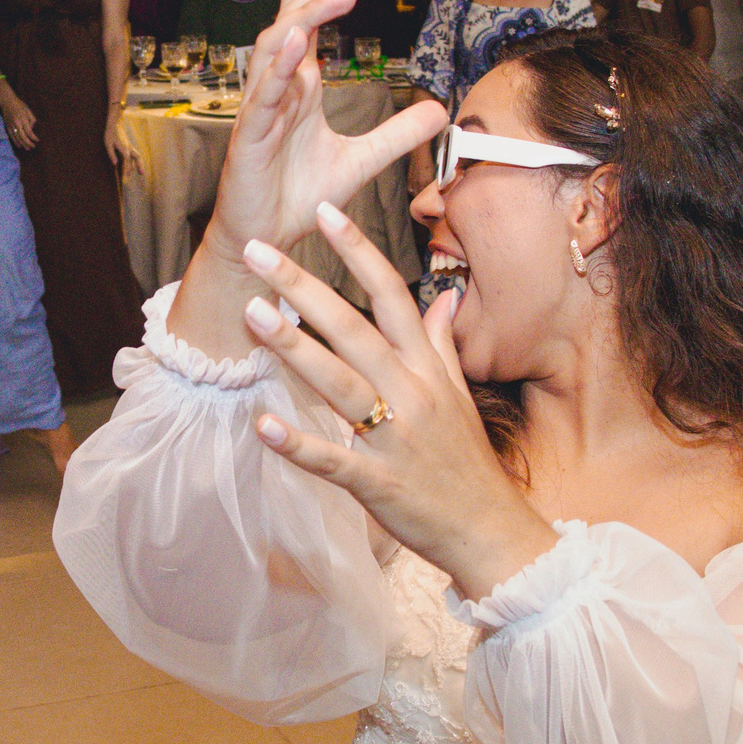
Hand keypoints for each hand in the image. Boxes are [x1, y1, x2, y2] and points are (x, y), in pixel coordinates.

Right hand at [0, 84, 39, 151]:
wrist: (7, 101)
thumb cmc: (19, 105)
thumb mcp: (28, 110)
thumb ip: (32, 120)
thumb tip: (31, 129)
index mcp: (23, 119)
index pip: (29, 131)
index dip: (33, 137)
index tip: (37, 140)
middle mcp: (17, 123)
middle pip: (23, 136)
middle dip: (28, 143)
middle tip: (33, 146)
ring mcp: (11, 125)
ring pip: (17, 137)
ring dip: (23, 144)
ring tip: (27, 148)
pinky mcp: (7, 126)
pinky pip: (12, 136)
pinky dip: (15, 142)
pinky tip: (19, 145)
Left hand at [105, 112, 143, 176]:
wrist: (116, 124)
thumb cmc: (110, 134)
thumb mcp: (108, 144)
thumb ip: (111, 154)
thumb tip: (115, 164)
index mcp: (123, 147)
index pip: (127, 159)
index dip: (128, 167)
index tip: (127, 175)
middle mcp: (129, 148)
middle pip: (137, 157)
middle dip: (140, 165)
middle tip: (142, 174)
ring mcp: (130, 147)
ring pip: (138, 156)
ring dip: (140, 164)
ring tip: (141, 173)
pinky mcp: (129, 147)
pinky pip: (135, 155)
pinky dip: (137, 162)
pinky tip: (135, 167)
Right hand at [202, 0, 445, 262]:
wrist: (267, 240)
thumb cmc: (300, 196)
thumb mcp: (364, 160)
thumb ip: (398, 132)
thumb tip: (441, 109)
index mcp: (301, 82)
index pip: (311, 13)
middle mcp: (279, 84)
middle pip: (295, 13)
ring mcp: (261, 107)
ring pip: (279, 44)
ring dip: (310, 14)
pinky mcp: (249, 136)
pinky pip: (263, 93)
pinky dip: (279, 66)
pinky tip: (297, 41)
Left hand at [236, 204, 550, 593]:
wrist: (490, 531)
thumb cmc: (466, 463)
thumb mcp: (460, 395)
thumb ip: (443, 344)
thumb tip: (445, 298)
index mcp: (427, 368)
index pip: (391, 295)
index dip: (358, 251)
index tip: (326, 212)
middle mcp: (411, 393)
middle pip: (354, 328)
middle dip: (305, 288)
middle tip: (260, 251)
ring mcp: (395, 438)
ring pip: (340, 383)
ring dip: (294, 349)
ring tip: (252, 315)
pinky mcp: (378, 483)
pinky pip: (334, 460)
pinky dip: (298, 444)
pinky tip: (262, 424)